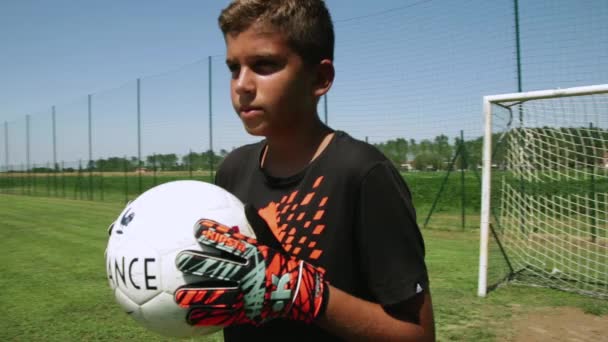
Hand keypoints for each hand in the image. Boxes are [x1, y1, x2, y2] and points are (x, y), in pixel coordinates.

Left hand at [174, 219, 326, 326]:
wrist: (299, 291)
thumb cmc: (281, 262)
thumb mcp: (272, 241)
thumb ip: (257, 225)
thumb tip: (247, 204)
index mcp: (255, 255)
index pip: (232, 243)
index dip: (215, 235)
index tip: (197, 228)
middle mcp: (249, 274)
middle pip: (222, 269)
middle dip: (202, 265)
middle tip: (181, 261)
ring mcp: (247, 294)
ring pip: (220, 295)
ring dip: (199, 296)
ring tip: (179, 296)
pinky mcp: (246, 311)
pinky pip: (225, 315)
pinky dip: (208, 317)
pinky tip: (190, 317)